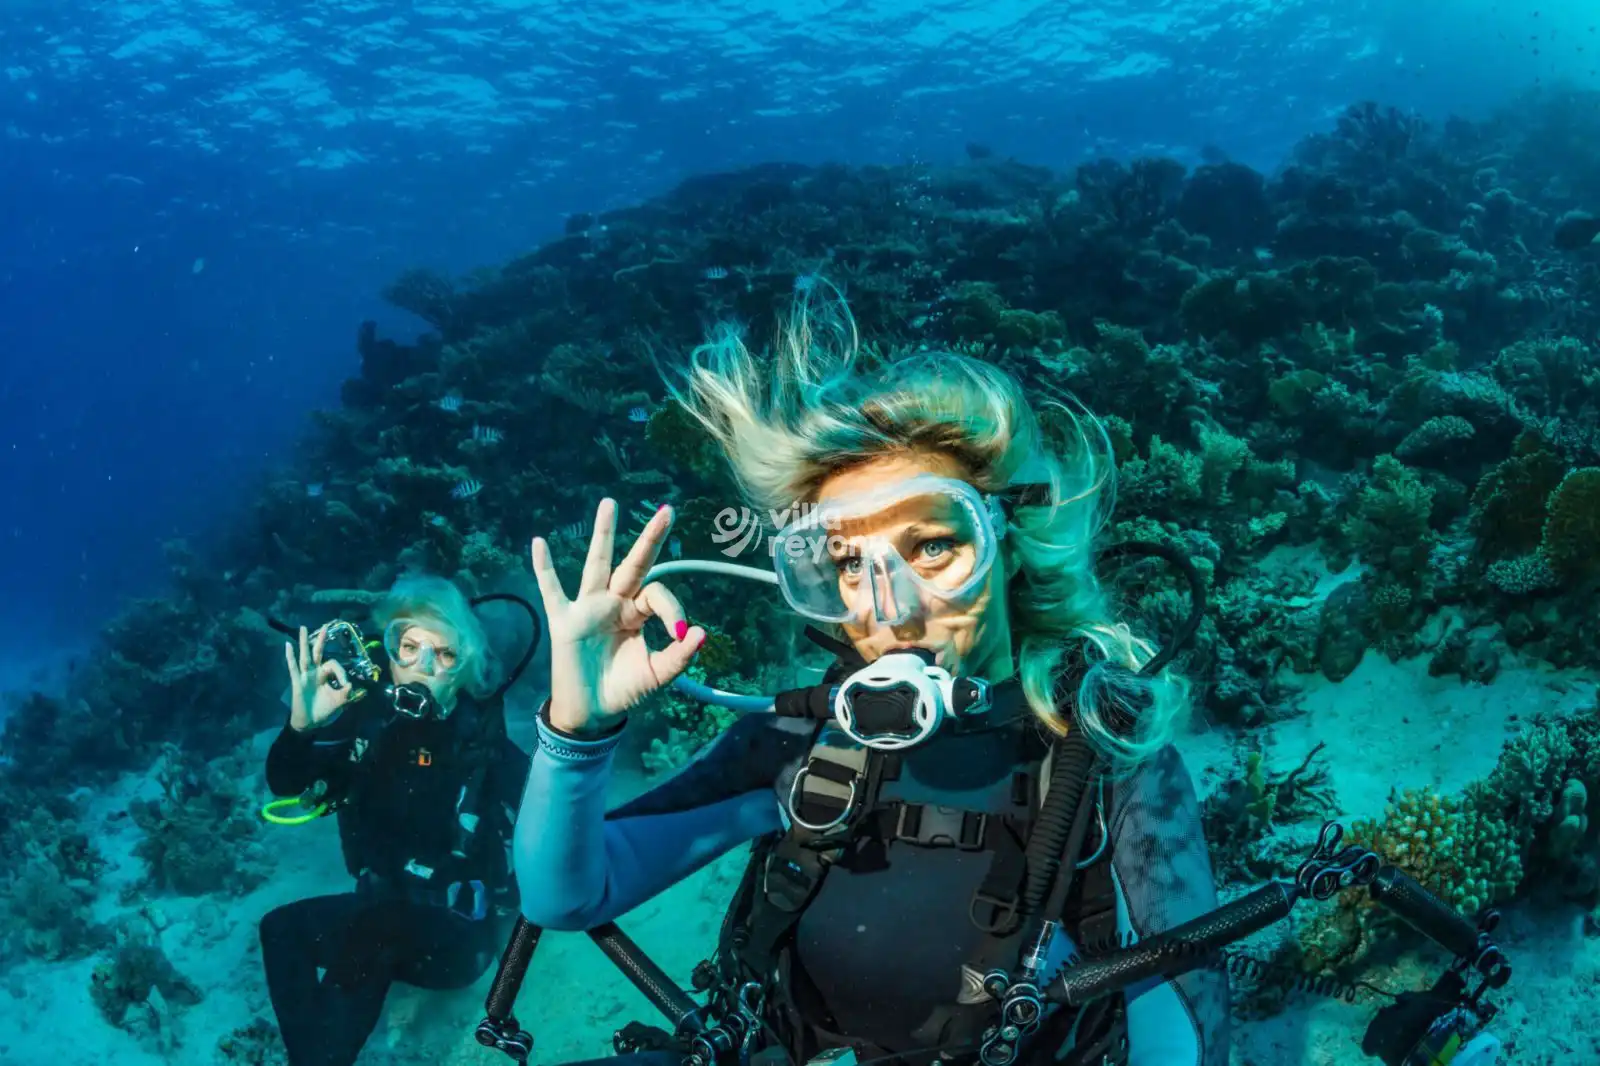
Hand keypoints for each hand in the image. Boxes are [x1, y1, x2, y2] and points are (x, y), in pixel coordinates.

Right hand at [284, 625, 352, 731]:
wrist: (310, 723)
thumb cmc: (324, 710)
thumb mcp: (339, 701)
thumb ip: (346, 693)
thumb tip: (351, 684)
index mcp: (325, 676)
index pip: (334, 665)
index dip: (341, 672)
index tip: (346, 684)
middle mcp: (315, 673)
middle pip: (318, 652)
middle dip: (321, 640)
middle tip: (325, 625)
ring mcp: (305, 676)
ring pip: (305, 656)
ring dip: (305, 642)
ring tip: (303, 627)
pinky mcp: (297, 682)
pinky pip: (293, 668)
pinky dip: (290, 657)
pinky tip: (288, 645)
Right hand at [531, 499, 705, 735]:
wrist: (592, 713)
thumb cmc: (624, 689)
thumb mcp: (657, 675)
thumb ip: (679, 656)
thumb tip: (700, 633)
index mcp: (638, 612)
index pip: (658, 594)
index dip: (673, 610)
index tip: (680, 633)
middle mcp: (615, 603)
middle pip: (634, 564)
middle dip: (650, 538)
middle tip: (668, 511)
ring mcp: (588, 608)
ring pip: (597, 565)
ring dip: (603, 535)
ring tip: (609, 504)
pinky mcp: (565, 621)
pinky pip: (552, 591)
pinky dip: (544, 569)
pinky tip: (539, 543)